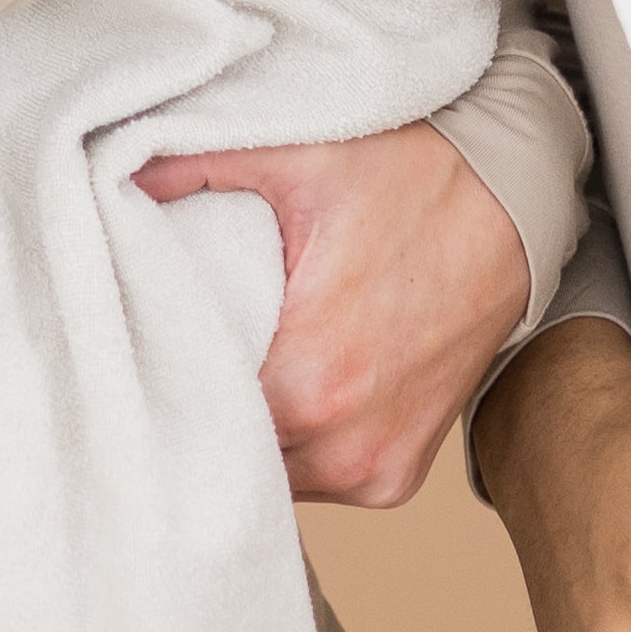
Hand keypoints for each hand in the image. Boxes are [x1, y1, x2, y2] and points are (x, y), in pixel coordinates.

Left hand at [139, 121, 531, 507]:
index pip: (183, 406)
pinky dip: (292, 439)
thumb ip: (195, 167)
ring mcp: (372, 470)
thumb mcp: (300, 152)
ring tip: (239, 357)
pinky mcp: (393, 479)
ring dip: (244, 425)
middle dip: (195, 398)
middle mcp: (342, 445)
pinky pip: (311, 476)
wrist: (517, 200)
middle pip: (219, 444)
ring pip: (262, 468)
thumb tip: (113, 180)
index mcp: (307, 378)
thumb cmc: (417, 175)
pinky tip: (288, 382)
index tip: (139, 333)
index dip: (152, 368)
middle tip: (176, 341)